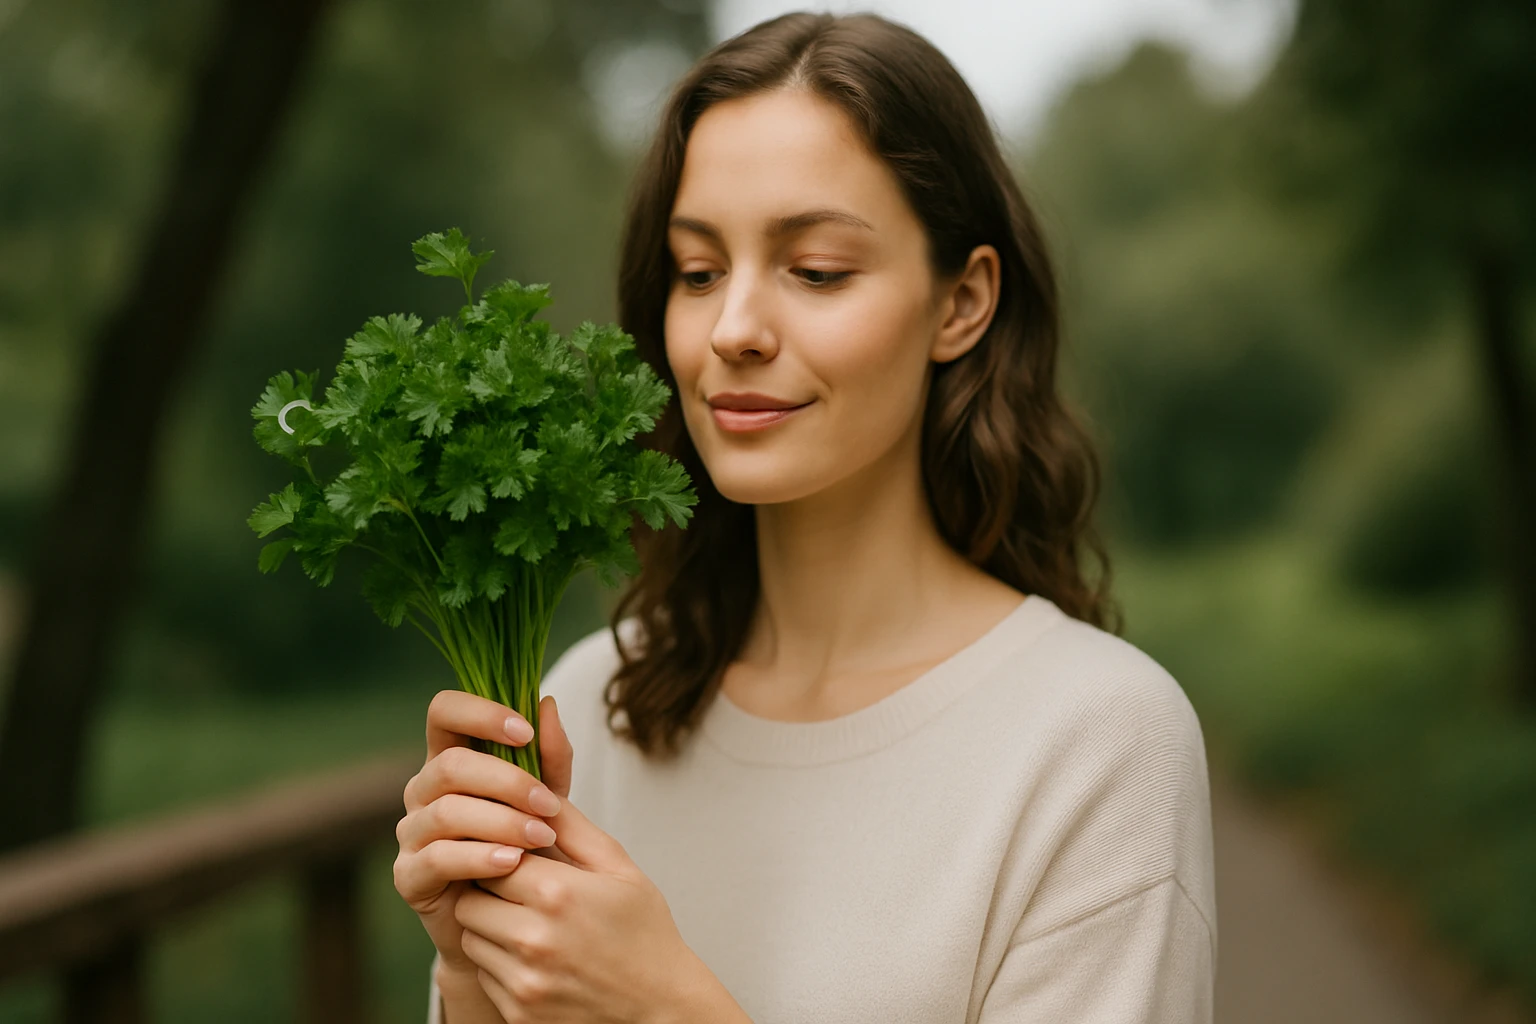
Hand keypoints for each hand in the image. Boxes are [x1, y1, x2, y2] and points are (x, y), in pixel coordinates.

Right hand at [393, 689, 576, 976]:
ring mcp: (411, 832)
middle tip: (548, 805)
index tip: (524, 731)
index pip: (444, 711)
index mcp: (451, 758)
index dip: (480, 712)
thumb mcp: (548, 796)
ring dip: (500, 822)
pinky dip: (479, 857)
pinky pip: (438, 857)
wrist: (514, 918)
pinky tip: (512, 863)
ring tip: (540, 837)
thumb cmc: (529, 847)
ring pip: (446, 811)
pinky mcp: (409, 875)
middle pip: (450, 765)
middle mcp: (423, 790)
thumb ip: (550, 755)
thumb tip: (546, 703)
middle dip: (506, 781)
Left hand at [454, 793, 699, 1023]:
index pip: (492, 857)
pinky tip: (534, 956)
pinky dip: (498, 961)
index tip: (519, 857)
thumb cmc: (642, 929)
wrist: (660, 1003)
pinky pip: (482, 973)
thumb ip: (570, 827)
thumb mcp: (618, 867)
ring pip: (471, 936)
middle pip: (471, 898)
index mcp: (559, 893)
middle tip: (520, 890)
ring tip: (528, 922)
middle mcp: (535, 939)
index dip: (503, 854)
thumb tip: (532, 789)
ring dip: (489, 926)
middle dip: (490, 889)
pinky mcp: (518, 1011)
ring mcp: (524, 980)